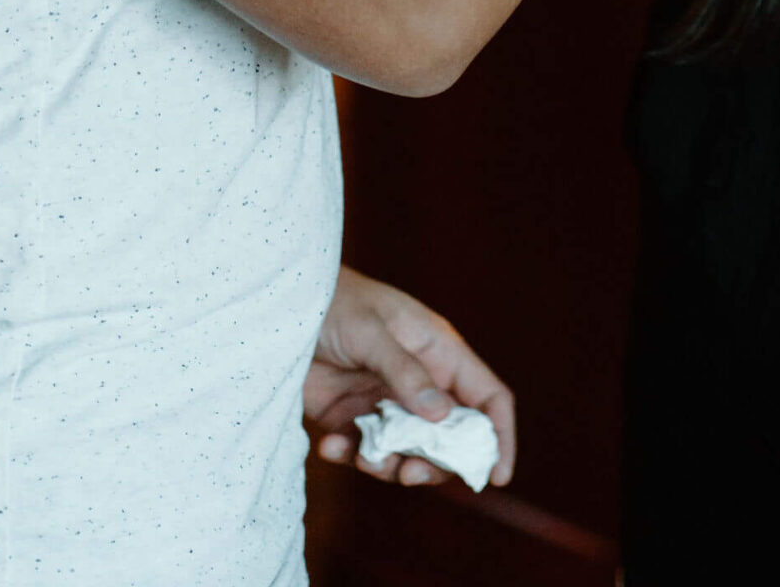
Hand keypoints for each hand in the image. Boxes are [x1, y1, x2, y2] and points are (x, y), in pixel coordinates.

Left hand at [304, 265, 515, 487]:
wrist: (280, 311)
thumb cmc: (335, 303)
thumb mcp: (372, 332)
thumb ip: (405, 372)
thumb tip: (443, 416)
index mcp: (439, 352)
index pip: (486, 396)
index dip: (498, 435)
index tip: (495, 475)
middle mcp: (420, 382)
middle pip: (449, 439)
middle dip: (434, 464)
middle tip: (407, 474)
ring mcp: (387, 403)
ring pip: (407, 454)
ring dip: (389, 465)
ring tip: (363, 457)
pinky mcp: (353, 419)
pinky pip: (364, 452)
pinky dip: (350, 456)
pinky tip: (329, 445)